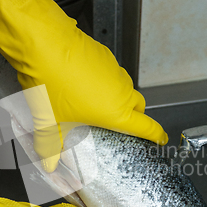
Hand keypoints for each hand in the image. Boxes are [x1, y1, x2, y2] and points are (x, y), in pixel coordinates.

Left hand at [0, 0, 167, 171]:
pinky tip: (86, 83)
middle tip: (120, 124)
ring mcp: (115, 71)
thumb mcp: (48, 119)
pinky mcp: (105, 56)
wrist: (44, 42)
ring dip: (120, 97)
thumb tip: (48, 164)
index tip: (161, 138)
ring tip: (97, 104)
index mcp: (115, 112)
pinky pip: (114, 73)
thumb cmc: (50, 81)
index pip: (146, 127)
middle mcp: (120, 91)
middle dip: (135, 116)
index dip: (156, 134)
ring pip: (127, 88)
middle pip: (139, 106)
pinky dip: (107, 81)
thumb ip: (49, 145)